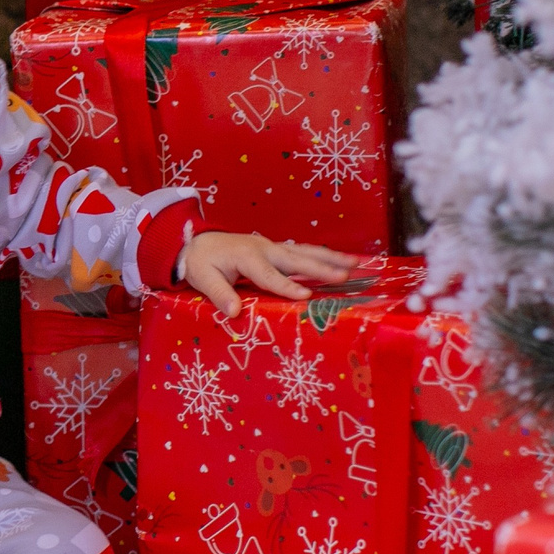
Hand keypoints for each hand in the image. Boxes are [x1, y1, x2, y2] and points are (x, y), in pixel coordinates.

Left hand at [177, 232, 358, 315]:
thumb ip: (218, 293)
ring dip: (330, 258)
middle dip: (321, 268)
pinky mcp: (276, 249)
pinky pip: (302, 252)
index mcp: (247, 257)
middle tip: (345, 276)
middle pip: (296, 260)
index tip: (306, 296)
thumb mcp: (202, 278)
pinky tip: (340, 261)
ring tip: (356, 264)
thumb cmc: (201, 262)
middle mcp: (264, 249)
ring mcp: (272, 246)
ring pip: (305, 252)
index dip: (287, 286)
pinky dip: (322, 255)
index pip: (269, 276)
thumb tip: (233, 311)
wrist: (197, 241)